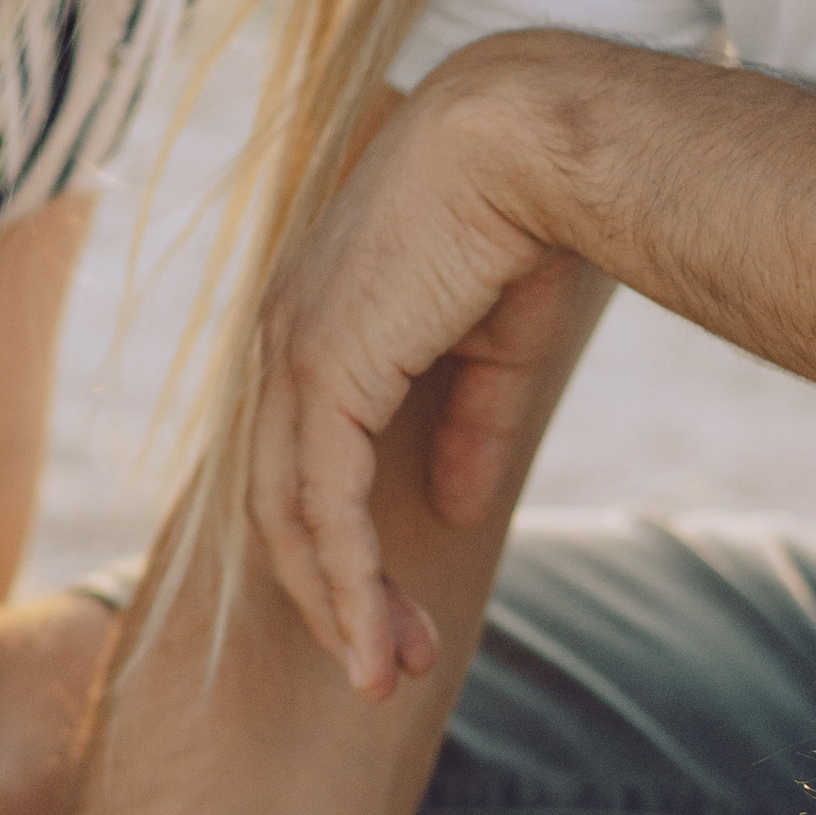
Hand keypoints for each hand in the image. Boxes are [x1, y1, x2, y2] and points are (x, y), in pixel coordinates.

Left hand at [252, 54, 597, 697]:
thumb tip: (453, 507)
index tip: (395, 614)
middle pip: (283, 504)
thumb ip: (467, 425)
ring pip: (291, 518)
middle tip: (393, 669)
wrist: (532, 139)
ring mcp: (292, 352)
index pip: (301, 462)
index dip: (341, 548)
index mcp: (314, 324)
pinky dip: (348, 581)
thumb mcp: (494, 345)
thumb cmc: (522, 216)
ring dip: (341, 607)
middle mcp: (284, 340)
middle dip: (336, 596)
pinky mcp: (323, 369)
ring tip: (389, 676)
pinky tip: (380, 637)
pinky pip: (322, 504)